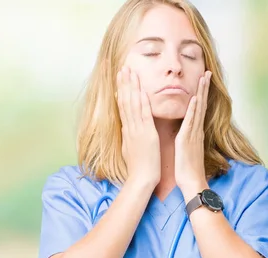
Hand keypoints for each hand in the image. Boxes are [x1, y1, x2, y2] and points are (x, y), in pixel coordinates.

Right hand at [116, 66, 160, 185]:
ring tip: (130, 72)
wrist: (142, 179)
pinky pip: (143, 116)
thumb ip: (128, 136)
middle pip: (125, 101)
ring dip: (131, 87)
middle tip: (123, 68)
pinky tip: (141, 91)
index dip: (121, 90)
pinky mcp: (146, 135)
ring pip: (132, 104)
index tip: (120, 78)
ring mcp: (137, 130)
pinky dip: (142, 103)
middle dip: (124, 83)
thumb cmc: (139, 166)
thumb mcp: (130, 148)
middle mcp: (130, 127)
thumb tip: (124, 128)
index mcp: (127, 130)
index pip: (123, 106)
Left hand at [175, 71, 210, 197]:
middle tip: (207, 72)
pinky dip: (193, 109)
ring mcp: (193, 134)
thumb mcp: (187, 150)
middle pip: (201, 104)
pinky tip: (195, 98)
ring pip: (198, 109)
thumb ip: (188, 139)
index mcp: (194, 132)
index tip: (202, 80)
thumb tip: (186, 132)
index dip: (200, 94)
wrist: (192, 183)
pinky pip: (191, 122)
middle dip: (204, 88)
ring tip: (204, 77)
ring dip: (201, 92)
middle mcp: (196, 130)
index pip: (198, 109)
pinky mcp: (188, 140)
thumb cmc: (188, 170)